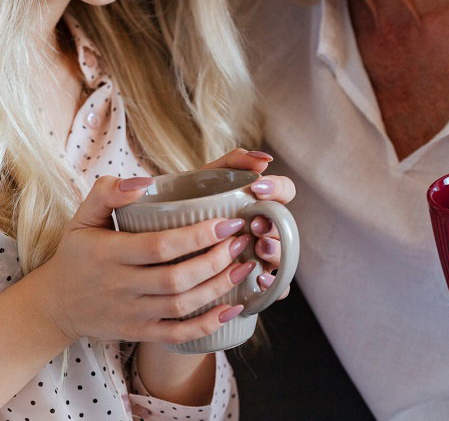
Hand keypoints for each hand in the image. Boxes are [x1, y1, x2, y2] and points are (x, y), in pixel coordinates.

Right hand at [30, 175, 253, 347]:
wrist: (56, 303)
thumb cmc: (78, 252)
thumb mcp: (82, 217)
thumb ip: (107, 192)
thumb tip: (144, 182)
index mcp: (108, 254)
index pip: (159, 246)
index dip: (197, 236)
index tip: (226, 222)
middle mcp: (120, 286)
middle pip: (176, 278)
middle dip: (216, 260)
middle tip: (242, 240)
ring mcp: (131, 313)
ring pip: (182, 306)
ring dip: (218, 288)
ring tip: (244, 265)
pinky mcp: (139, 332)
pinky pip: (178, 334)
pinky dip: (208, 324)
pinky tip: (232, 307)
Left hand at [200, 148, 294, 292]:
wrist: (161, 233)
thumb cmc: (190, 201)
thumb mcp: (208, 178)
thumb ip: (234, 161)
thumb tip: (264, 160)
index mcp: (261, 202)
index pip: (284, 191)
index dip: (278, 189)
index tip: (257, 190)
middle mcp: (265, 228)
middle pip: (287, 227)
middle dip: (274, 226)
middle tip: (255, 225)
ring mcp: (261, 255)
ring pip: (285, 257)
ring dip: (276, 252)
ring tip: (260, 249)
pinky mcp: (254, 280)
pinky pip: (277, 288)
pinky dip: (275, 286)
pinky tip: (260, 281)